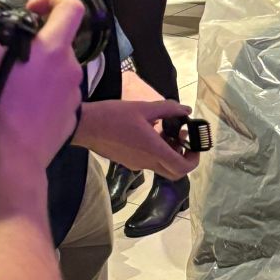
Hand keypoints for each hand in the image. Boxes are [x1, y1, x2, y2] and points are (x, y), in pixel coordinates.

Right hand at [0, 0, 84, 170]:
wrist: (12, 157)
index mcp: (54, 48)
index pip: (72, 7)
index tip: (30, 9)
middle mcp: (72, 68)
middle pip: (60, 41)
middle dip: (37, 41)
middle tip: (7, 54)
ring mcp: (75, 94)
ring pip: (59, 69)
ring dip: (40, 69)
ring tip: (12, 84)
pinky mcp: (71, 116)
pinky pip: (59, 95)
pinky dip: (44, 94)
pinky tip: (22, 107)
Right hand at [73, 100, 199, 180]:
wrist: (84, 126)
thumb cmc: (113, 116)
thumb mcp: (143, 108)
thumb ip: (168, 109)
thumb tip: (186, 110)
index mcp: (153, 150)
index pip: (182, 168)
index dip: (194, 159)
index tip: (194, 145)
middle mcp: (147, 162)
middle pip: (174, 171)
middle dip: (184, 157)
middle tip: (181, 137)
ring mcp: (137, 164)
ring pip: (162, 166)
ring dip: (169, 152)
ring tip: (165, 130)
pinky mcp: (128, 161)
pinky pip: (149, 161)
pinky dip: (156, 151)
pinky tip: (150, 131)